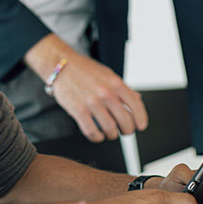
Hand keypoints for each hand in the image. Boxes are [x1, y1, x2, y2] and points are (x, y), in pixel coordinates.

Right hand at [29, 37, 146, 141]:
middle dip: (127, 130)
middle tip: (125, 131)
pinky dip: (98, 138)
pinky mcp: (78, 111)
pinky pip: (92, 132)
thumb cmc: (85, 70)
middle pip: (125, 121)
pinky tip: (98, 135)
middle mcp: (106, 93)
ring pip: (110, 129)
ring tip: (110, 133)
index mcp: (116, 84)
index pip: (136, 106)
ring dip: (112, 135)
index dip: (141, 119)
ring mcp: (92, 102)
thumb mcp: (109, 75)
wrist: (62, 66)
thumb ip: (123, 89)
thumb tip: (137, 100)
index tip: (140, 126)